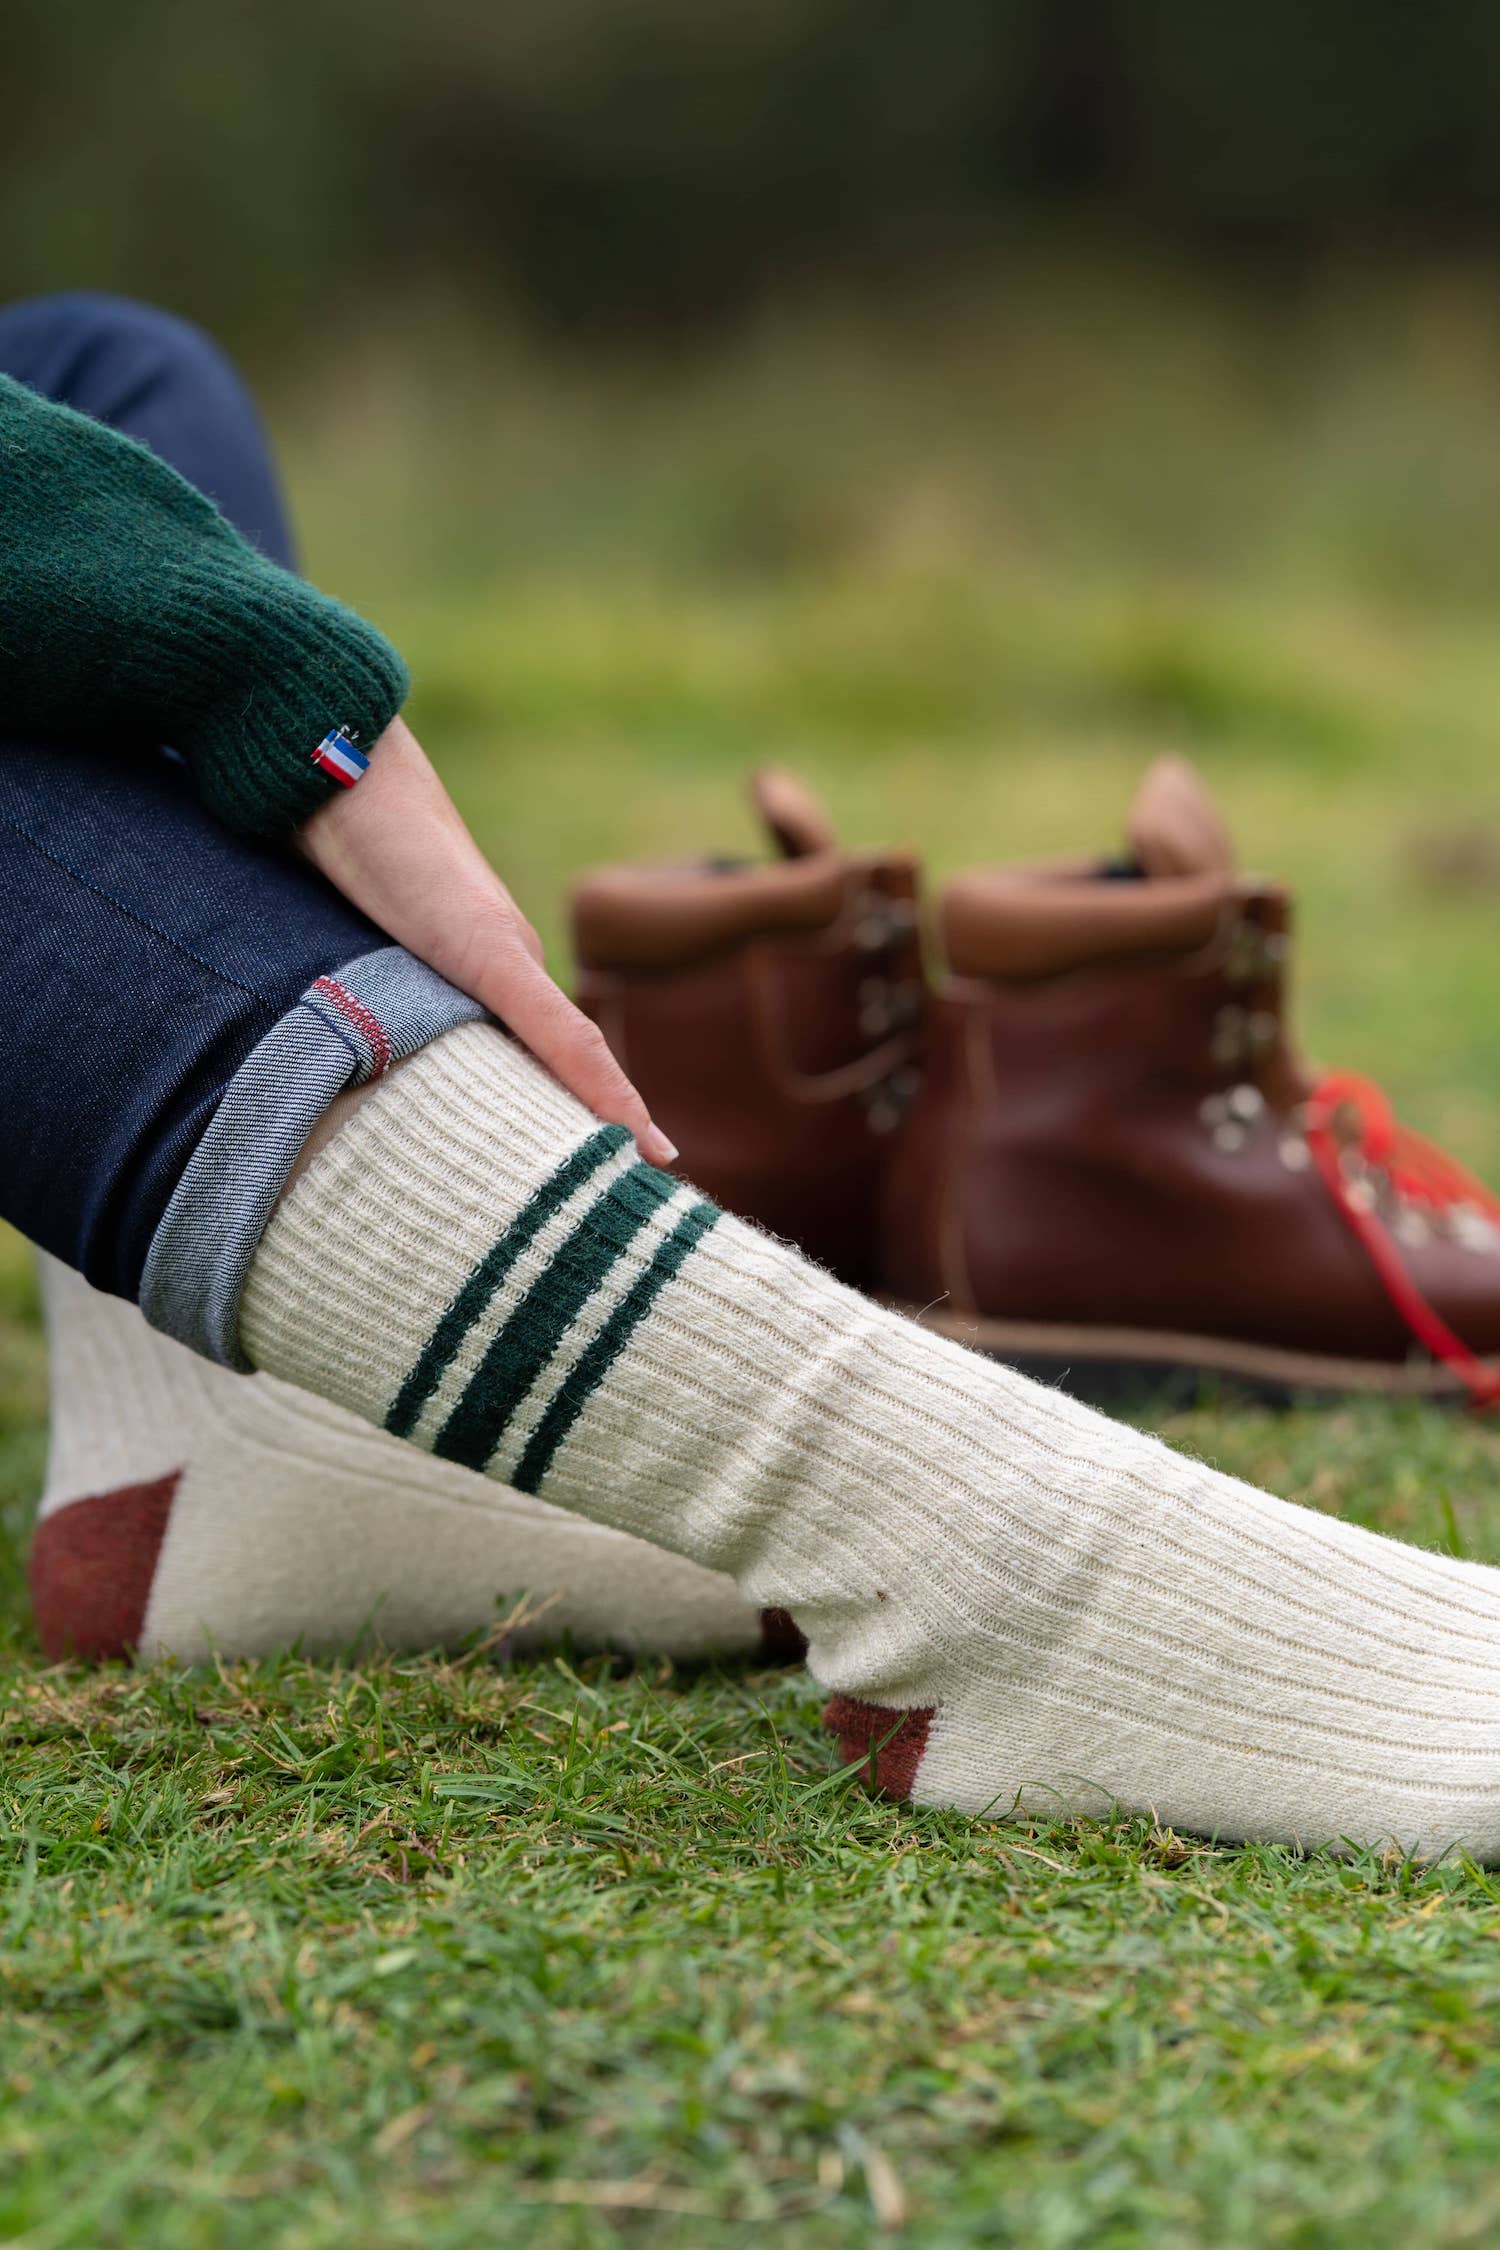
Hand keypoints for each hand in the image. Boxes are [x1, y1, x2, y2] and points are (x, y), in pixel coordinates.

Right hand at [295, 716, 677, 1166]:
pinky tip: (630, 1132)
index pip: (548, 1048)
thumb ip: (373, 982)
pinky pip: (552, 1030)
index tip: (626, 1166)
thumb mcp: (352, 936)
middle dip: (605, 1127)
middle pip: (569, 1062)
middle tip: (646, 1191)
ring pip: (574, 1055)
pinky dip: (593, 1083)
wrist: (337, 761)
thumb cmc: (339, 840)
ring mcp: (503, 951)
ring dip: (610, 1117)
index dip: (586, 1106)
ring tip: (653, 1175)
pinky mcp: (483, 946)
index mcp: (486, 962)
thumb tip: (352, 1042)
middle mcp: (509, 960)